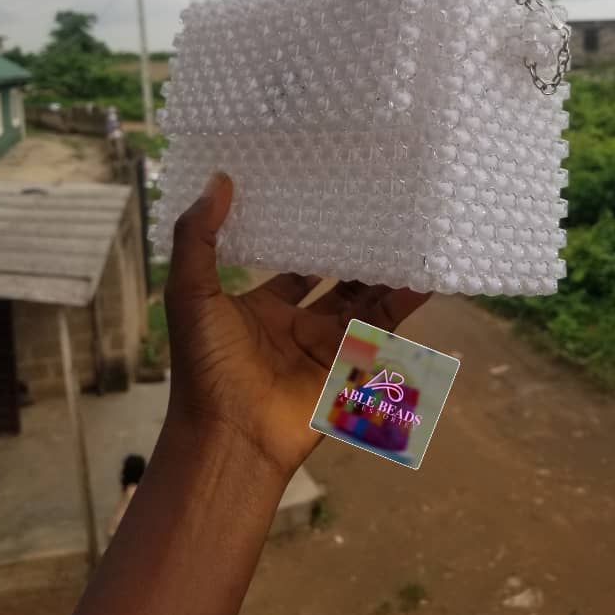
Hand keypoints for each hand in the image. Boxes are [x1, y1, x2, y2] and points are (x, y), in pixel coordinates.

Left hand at [164, 172, 429, 477]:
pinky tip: (424, 277)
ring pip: (365, 303)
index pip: (291, 269)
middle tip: (380, 216)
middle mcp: (296, 327)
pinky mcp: (351, 366)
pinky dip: (404, 304)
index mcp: (258, 310)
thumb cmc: (207, 366)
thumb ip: (199, 238)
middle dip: (356, 256)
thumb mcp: (191, 293)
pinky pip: (382, 329)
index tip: (330, 206)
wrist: (231, 435)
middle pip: (336, 284)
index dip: (308, 242)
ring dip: (386, 273)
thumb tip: (218, 179)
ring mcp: (326, 348)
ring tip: (410, 234)